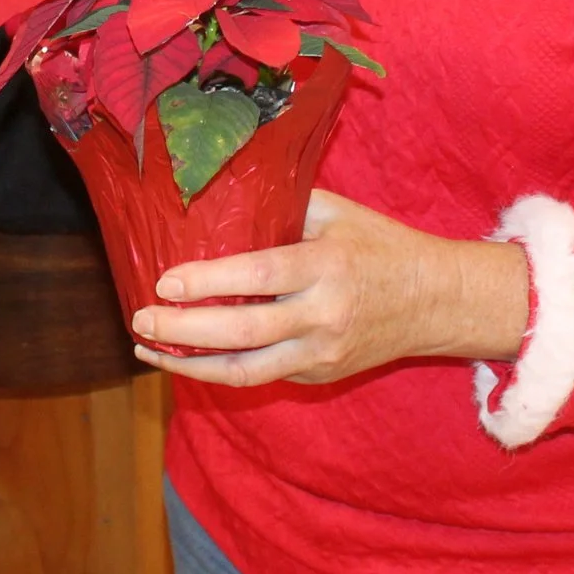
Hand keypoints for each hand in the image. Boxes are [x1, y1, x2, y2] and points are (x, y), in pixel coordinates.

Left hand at [128, 189, 529, 386]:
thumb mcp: (336, 212)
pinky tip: (185, 355)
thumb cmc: (379, 245)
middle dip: (183, 331)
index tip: (163, 282)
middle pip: (243, 332)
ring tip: (148, 348)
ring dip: (190, 364)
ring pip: (247, 371)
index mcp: (326, 266)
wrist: (434, 301)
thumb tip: (220, 196)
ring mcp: (322, 354)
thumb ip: (282, 206)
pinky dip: (218, 368)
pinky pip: (262, 376)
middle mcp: (324, 316)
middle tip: (139, 320)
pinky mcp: (319, 377)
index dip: (208, 282)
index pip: (258, 276)